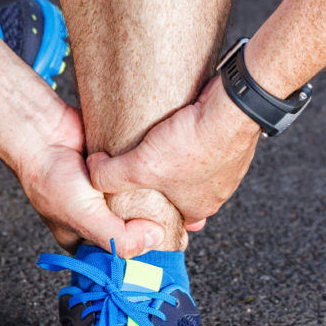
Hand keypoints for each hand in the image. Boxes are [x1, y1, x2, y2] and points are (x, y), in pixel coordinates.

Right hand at [12, 104, 164, 255]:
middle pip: (136, 231)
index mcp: (85, 239)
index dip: (142, 255)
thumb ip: (120, 238)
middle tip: (176, 223)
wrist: (41, 131)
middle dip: (153, 226)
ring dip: (155, 200)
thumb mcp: (85, 219)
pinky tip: (157, 176)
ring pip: (142, 204)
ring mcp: (109, 194)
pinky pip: (140, 179)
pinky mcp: (117, 171)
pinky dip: (148, 178)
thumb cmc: (50, 178)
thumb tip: (156, 237)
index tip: (169, 249)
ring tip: (169, 197)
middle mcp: (98, 218)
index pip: (120, 258)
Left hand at [87, 76, 261, 227]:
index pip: (170, 218)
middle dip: (164, 179)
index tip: (138, 194)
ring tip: (159, 142)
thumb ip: (110, 175)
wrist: (232, 108)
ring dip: (179, 156)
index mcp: (199, 208)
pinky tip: (180, 124)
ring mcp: (229, 167)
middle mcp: (217, 192)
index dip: (151, 207)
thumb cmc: (194, 145)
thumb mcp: (140, 166)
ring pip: (196, 166)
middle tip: (146, 165)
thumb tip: (93, 173)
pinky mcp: (232, 140)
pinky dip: (195, 136)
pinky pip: (209, 143)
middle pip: (182, 190)